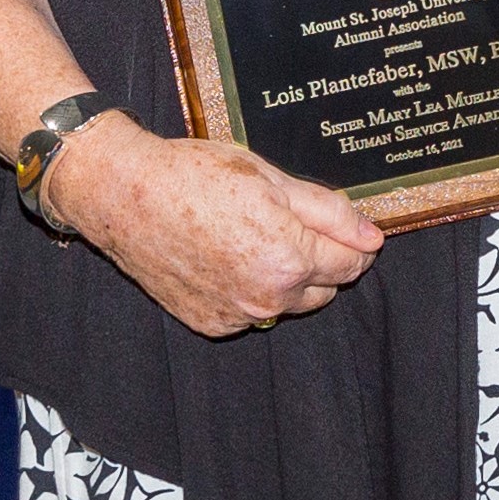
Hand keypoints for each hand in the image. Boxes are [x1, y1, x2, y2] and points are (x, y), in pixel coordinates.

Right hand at [39, 114, 384, 338]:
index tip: (344, 225)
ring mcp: (236, 315)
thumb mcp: (272, 178)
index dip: (354, 240)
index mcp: (290, 258)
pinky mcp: (210, 323)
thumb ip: (328, 211)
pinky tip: (228, 256)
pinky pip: (251, 312)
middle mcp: (267, 298)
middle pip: (325, 288)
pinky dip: (251, 290)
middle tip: (291, 222)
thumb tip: (372, 236)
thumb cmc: (196, 176)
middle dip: (321, 259)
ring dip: (288, 279)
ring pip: (289, 305)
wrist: (126, 195)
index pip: (352, 262)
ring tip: (255, 236)